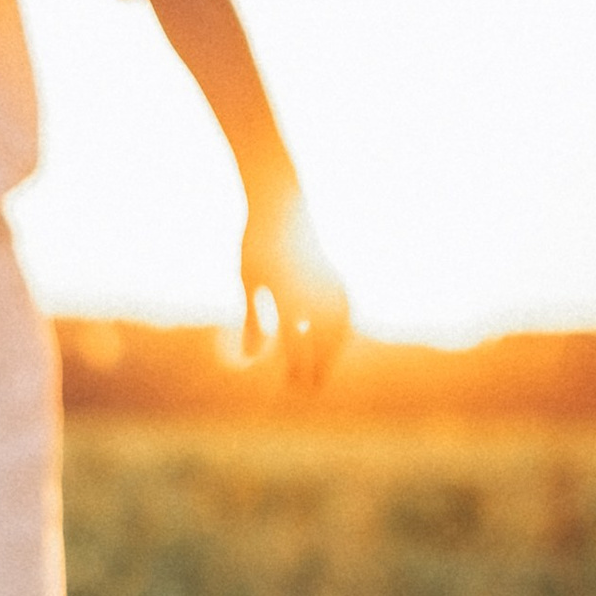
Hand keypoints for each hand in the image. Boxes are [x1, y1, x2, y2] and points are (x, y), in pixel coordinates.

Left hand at [241, 189, 349, 390]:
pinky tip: (336, 342)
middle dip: (315, 368)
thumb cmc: (257, 246)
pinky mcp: (337, 276)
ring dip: (332, 353)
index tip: (290, 386)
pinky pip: (346, 311)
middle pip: (320, 342)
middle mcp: (313, 291)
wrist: (281, 206)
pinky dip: (343, 330)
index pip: (296, 345)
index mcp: (287, 295)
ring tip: (323, 371)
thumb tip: (250, 357)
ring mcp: (329, 283)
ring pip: (339, 329)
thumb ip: (253, 320)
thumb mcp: (250, 282)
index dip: (295, 369)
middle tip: (307, 390)